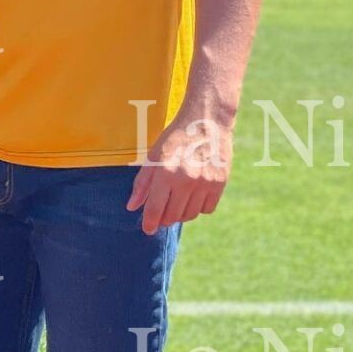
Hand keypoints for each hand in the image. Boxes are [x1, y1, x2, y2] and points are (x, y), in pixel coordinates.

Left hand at [127, 113, 232, 235]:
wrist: (207, 122)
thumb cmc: (175, 138)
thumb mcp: (153, 157)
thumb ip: (142, 184)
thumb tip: (132, 207)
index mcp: (166, 174)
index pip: (156, 209)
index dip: (150, 223)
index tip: (148, 229)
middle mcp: (186, 181)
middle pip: (173, 216)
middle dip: (164, 219)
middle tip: (161, 213)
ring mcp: (205, 183)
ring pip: (190, 215)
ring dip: (180, 215)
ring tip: (176, 203)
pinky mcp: (220, 183)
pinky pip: (207, 209)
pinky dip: (198, 208)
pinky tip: (192, 197)